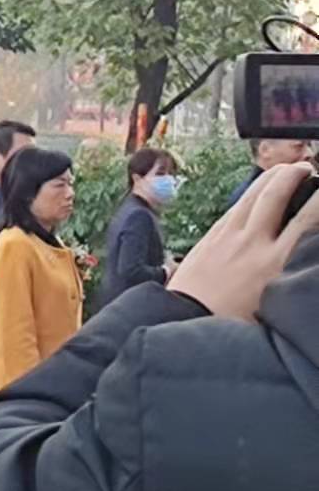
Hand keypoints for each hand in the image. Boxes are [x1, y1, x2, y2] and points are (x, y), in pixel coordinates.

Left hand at [171, 162, 318, 320]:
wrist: (184, 322)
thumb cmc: (234, 322)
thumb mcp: (275, 302)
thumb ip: (291, 273)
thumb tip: (305, 259)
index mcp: (275, 261)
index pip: (309, 218)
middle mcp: (252, 242)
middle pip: (276, 194)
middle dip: (294, 174)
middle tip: (307, 167)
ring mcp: (227, 236)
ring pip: (251, 195)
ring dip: (270, 177)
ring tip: (285, 170)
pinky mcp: (208, 238)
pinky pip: (233, 209)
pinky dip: (249, 195)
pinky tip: (256, 193)